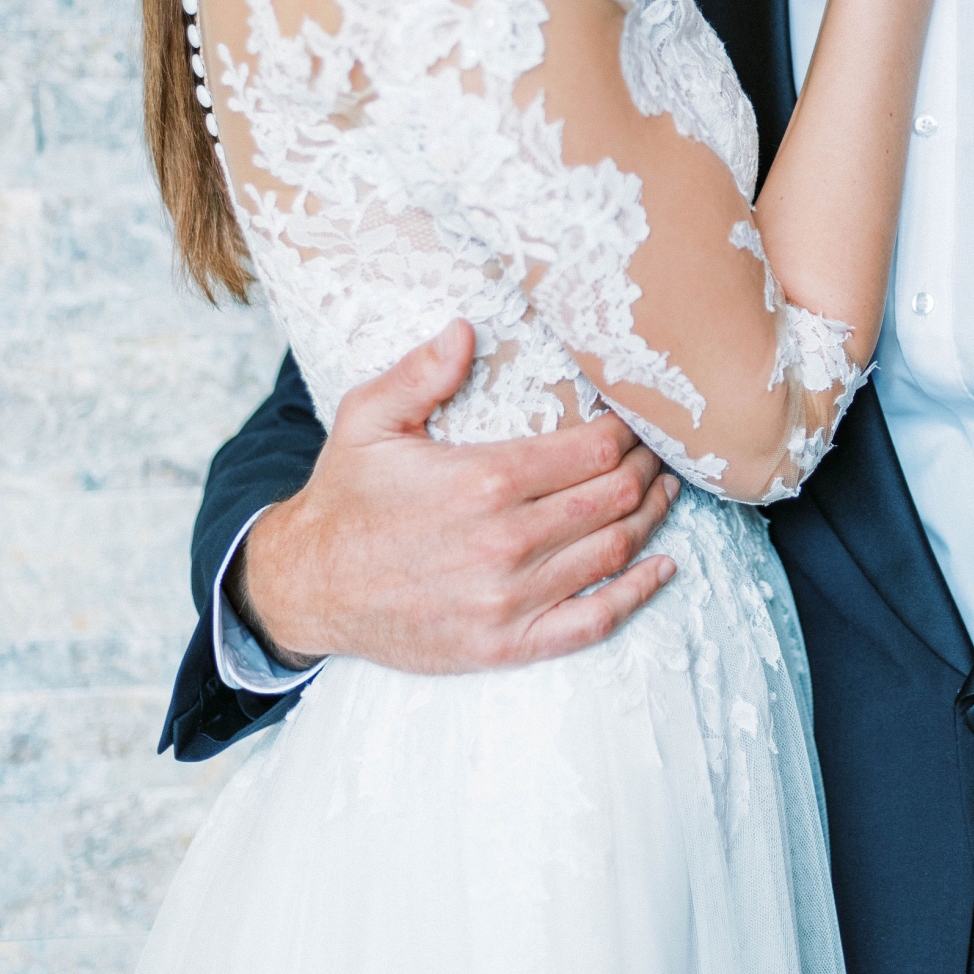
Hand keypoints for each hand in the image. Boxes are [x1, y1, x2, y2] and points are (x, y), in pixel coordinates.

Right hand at [235, 321, 679, 674]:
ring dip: (651, 518)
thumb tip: (466, 329)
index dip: (626, 432)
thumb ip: (420, 373)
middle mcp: (506, 542)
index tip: (635, 420)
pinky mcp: (507, 644)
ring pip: (614, 551)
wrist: (308, 587)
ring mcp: (510, 600)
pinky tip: (663, 566)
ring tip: (665, 492)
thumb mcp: (368, 420)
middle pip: (613, 497)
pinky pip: (594, 620)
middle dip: (646, 469)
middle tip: (658, 452)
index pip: (592, 450)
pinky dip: (638, 593)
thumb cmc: (346, 498)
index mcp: (483, 480)